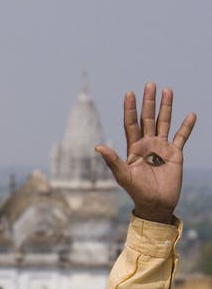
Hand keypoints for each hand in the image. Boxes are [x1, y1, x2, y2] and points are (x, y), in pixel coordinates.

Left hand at [96, 82, 195, 224]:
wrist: (155, 204)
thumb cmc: (137, 192)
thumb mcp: (123, 176)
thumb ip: (112, 161)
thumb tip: (98, 147)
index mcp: (133, 148)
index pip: (131, 123)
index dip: (130, 109)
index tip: (129, 93)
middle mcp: (147, 144)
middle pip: (148, 118)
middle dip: (148, 102)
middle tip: (150, 84)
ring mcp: (161, 148)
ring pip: (164, 122)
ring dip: (166, 107)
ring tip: (167, 90)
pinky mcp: (175, 154)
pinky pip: (181, 137)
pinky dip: (186, 126)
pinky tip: (190, 114)